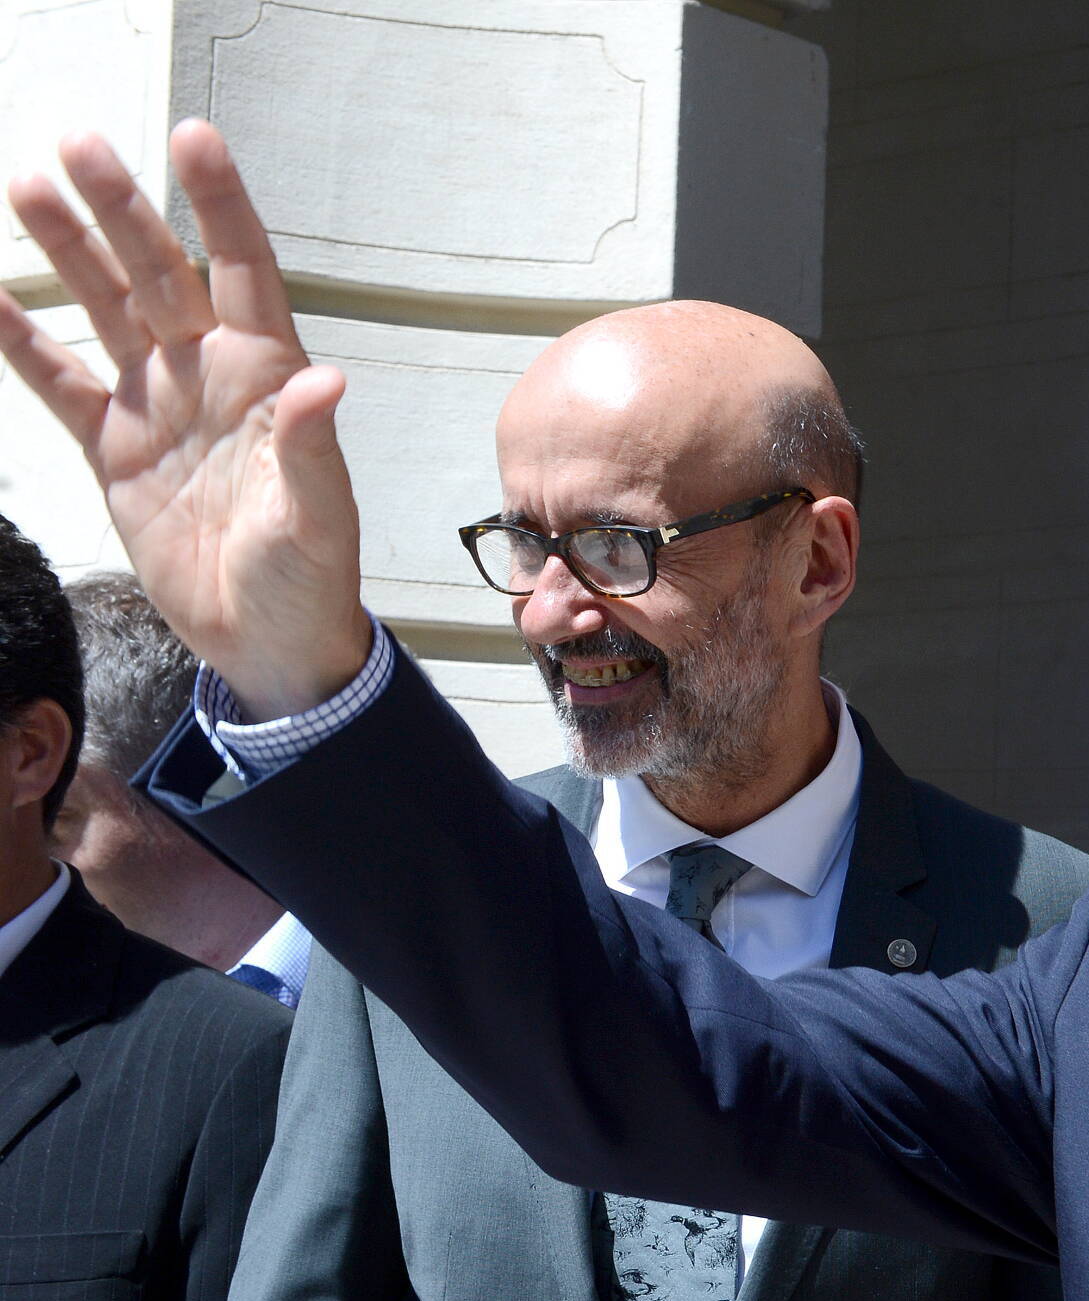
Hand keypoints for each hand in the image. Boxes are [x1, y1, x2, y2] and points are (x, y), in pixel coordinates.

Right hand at [0, 121, 368, 716]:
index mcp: (268, 380)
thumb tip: (327, 381)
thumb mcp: (319, 519)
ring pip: (106, 309)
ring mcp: (159, 407)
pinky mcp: (116, 450)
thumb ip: (314, 450)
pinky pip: (57, 380)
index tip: (192, 137)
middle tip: (77, 143)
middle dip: (121, 209)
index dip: (220, 206)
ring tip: (26, 184)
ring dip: (69, 250)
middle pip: (160, 273)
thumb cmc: (311, 581)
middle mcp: (210, 378)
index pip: (244, 271)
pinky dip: (18, 338)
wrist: (269, 645)